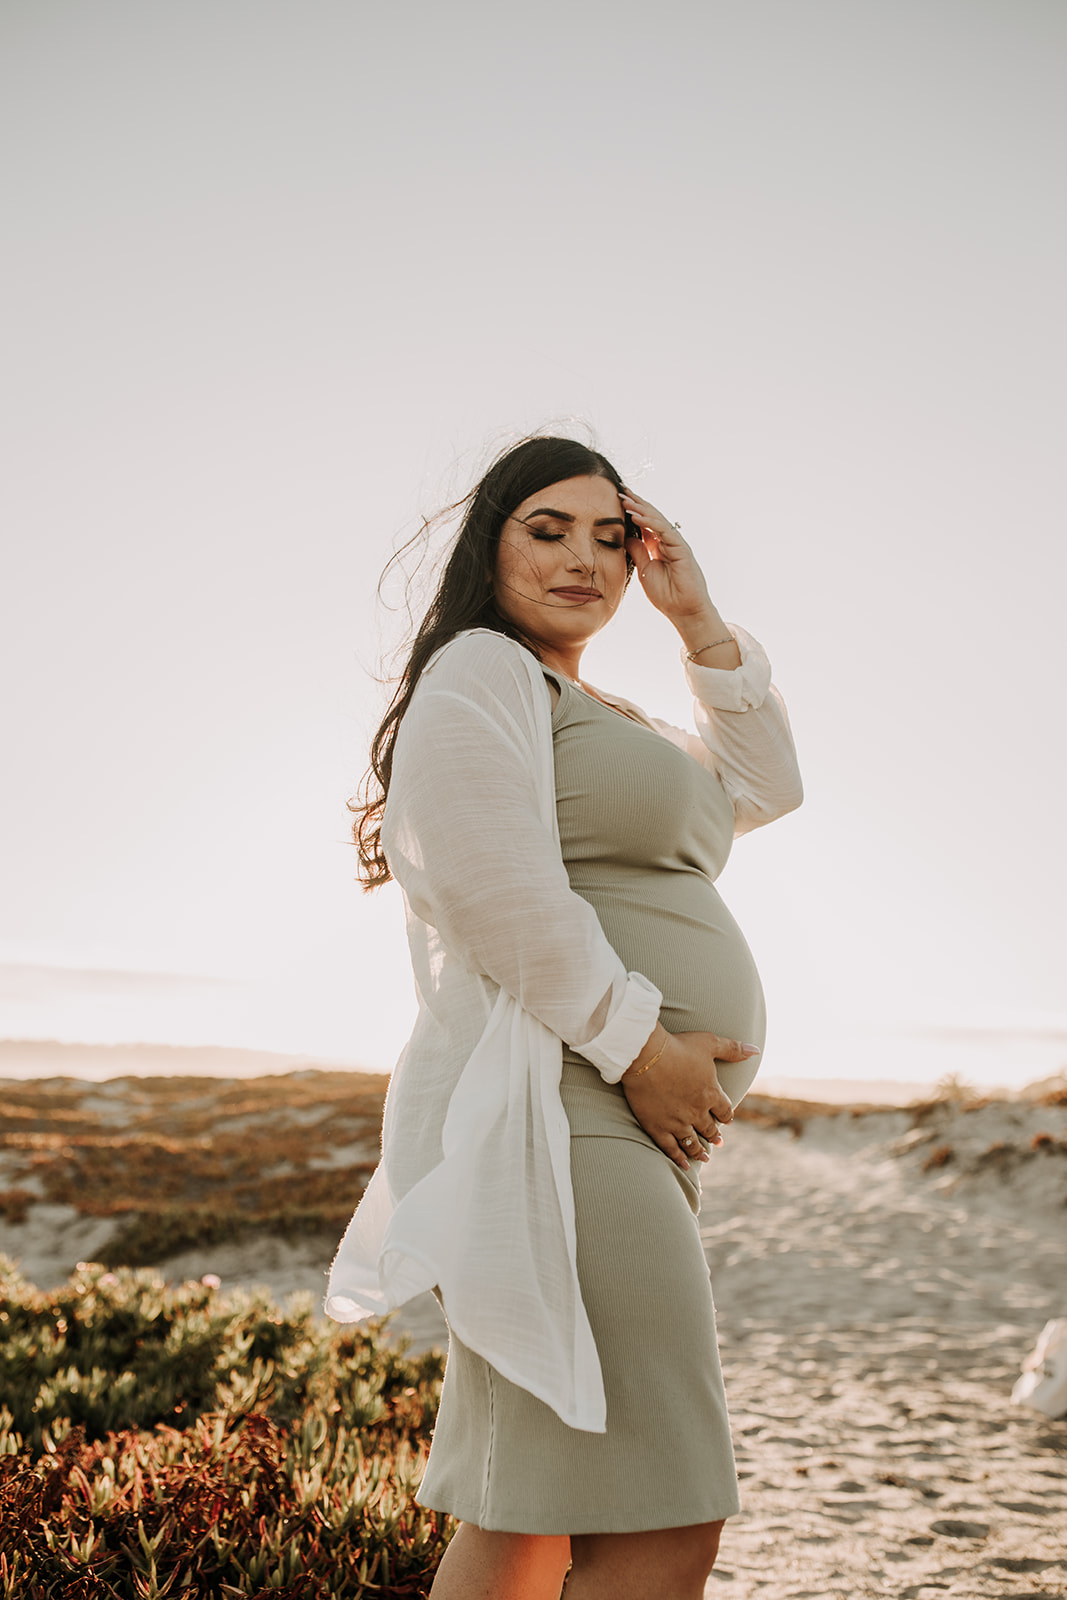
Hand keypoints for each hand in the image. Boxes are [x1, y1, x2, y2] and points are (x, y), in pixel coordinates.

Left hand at [620, 490, 713, 622]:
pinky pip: (664, 531)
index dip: (633, 511)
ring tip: (625, 499)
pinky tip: (636, 516)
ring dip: (640, 509)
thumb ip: (638, 552)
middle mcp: (668, 541)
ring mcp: (676, 543)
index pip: (645, 523)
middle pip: (651, 517)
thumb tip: (626, 536)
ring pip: (657, 520)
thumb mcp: (644, 570)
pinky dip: (650, 523)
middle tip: (620, 490)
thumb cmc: (666, 595)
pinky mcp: (682, 549)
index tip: (618, 500)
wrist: (683, 611)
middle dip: (636, 503)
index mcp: (659, 546)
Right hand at [620, 1032, 758, 1170]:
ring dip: (699, 1151)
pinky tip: (683, 1165)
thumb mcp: (709, 1042)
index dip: (726, 1116)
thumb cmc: (678, 1046)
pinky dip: (678, 1158)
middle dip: (714, 1135)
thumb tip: (755, 1050)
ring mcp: (677, 1122)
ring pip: (692, 1142)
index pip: (725, 1111)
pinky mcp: (657, 1127)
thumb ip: (733, 1049)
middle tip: (718, 1142)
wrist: (646, 1055)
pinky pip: (670, 1148)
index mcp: (711, 1093)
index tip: (726, 1120)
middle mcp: (697, 1112)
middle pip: (709, 1128)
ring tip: (704, 1158)